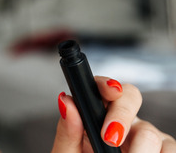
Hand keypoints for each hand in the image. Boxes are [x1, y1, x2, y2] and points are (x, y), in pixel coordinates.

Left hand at [52, 76, 175, 151]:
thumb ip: (67, 132)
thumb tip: (66, 102)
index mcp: (97, 114)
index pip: (104, 88)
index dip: (107, 84)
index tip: (110, 91)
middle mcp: (124, 119)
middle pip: (131, 97)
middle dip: (121, 115)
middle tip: (110, 140)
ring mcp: (146, 135)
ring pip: (151, 131)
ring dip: (138, 150)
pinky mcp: (164, 150)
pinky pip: (170, 149)